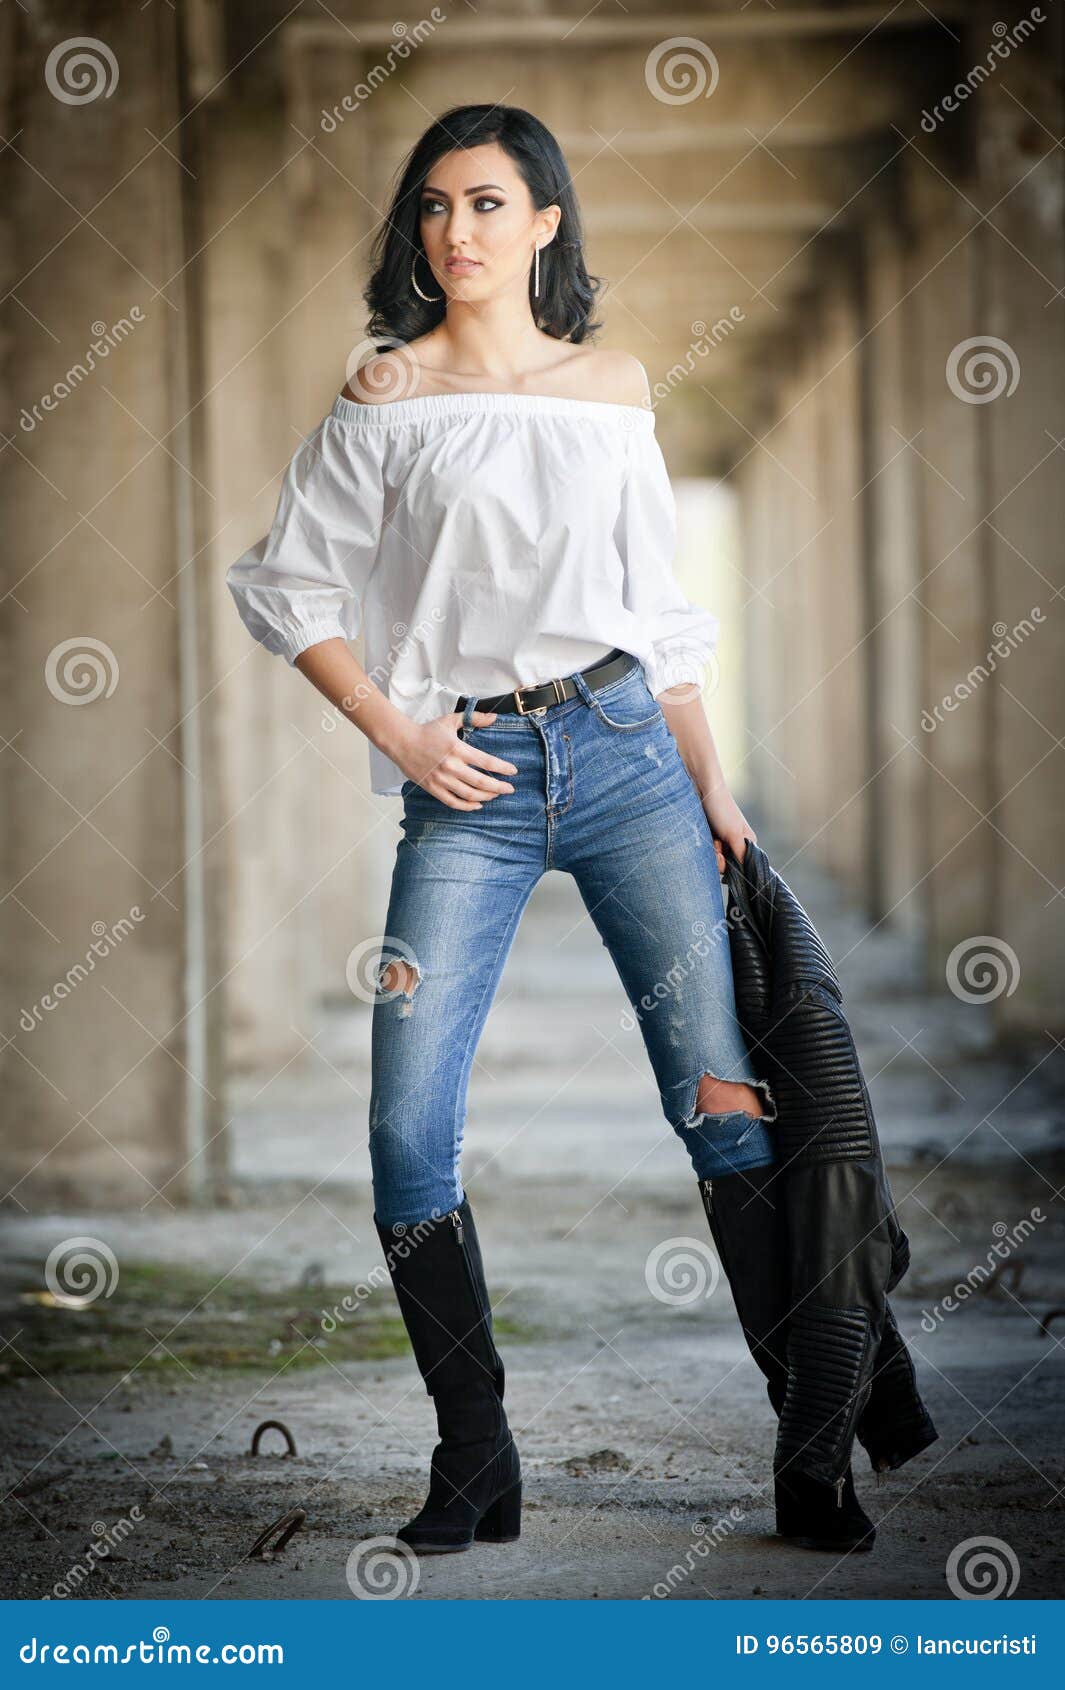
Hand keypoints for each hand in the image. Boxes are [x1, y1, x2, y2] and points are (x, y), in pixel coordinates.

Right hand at [395, 710, 517, 810]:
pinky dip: (467, 806)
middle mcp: (451, 766)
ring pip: (469, 794)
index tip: (513, 772)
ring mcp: (441, 779)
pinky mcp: (433, 788)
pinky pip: (453, 802)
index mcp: (457, 749)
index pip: (486, 762)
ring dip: (486, 797)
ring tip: (495, 794)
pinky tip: (477, 805)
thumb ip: (475, 718)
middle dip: (499, 787)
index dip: (502, 768)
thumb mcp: (451, 720)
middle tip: (510, 789)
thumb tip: (495, 717)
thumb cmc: (427, 731)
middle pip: (481, 782)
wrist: (401, 742)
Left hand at [702, 790, 756, 876]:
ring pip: (715, 860)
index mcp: (748, 843)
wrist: (702, 788)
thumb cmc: (722, 808)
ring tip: (710, 838)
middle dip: (718, 858)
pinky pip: (706, 852)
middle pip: (727, 865)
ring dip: (710, 852)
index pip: (742, 867)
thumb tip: (748, 874)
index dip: (731, 866)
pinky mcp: (709, 837)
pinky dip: (703, 847)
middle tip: (714, 844)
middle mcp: (736, 844)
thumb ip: (741, 854)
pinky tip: (704, 836)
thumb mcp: (734, 834)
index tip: (721, 855)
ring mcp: (722, 841)